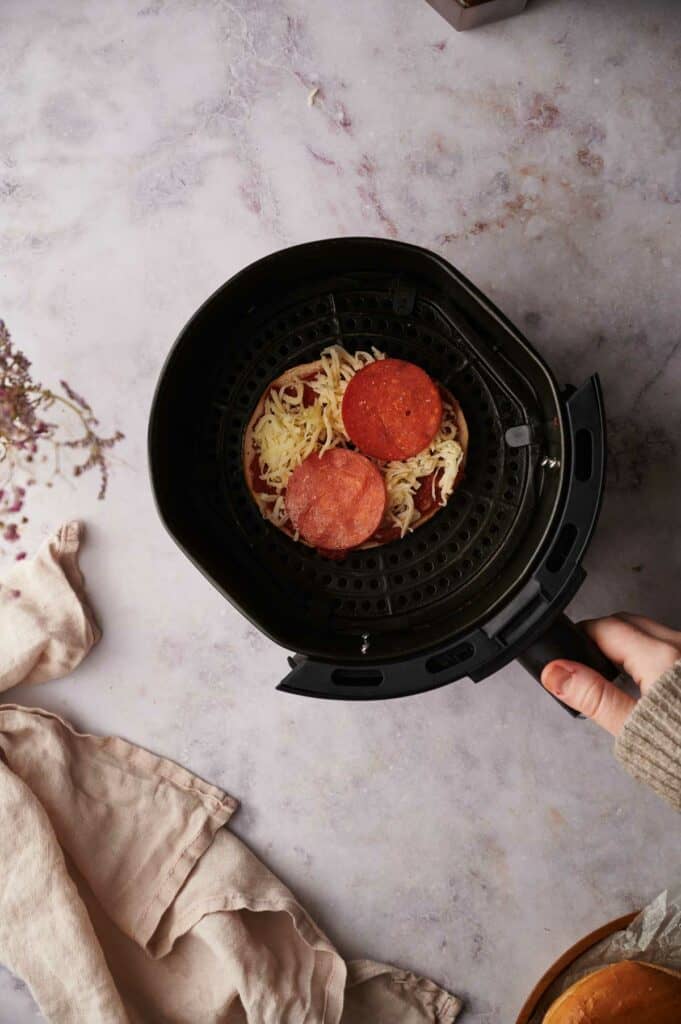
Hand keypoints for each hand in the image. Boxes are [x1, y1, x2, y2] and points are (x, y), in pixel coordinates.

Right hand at [541, 614, 680, 735]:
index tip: (568, 653)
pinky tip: (648, 682)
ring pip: (651, 632)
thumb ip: (593, 696)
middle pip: (628, 623)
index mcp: (659, 658)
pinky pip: (670, 646)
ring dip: (628, 644)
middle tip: (587, 663)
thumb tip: (557, 673)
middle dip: (603, 637)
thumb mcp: (633, 728)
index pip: (605, 628)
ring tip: (616, 676)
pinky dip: (651, 654)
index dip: (580, 638)